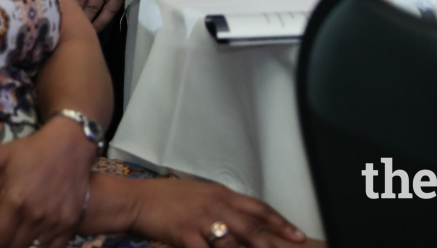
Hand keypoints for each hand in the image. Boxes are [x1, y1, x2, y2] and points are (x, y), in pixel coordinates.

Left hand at [0, 118, 97, 247]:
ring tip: (13, 230)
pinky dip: (41, 245)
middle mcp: (37, 215)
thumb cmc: (30, 150)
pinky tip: (33, 233)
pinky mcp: (71, 224)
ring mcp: (56, 222)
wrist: (69, 145)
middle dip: (0, 244)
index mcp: (16, 201)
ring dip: (19, 244)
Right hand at [129, 178, 305, 247]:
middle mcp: (215, 205)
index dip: (280, 222)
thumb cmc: (168, 197)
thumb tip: (244, 221)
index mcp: (221, 193)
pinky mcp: (185, 235)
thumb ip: (222, 206)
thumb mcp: (200, 194)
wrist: (138, 199)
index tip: (299, 236)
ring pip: (232, 244)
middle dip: (271, 245)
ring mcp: (201, 220)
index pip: (258, 207)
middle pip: (251, 228)